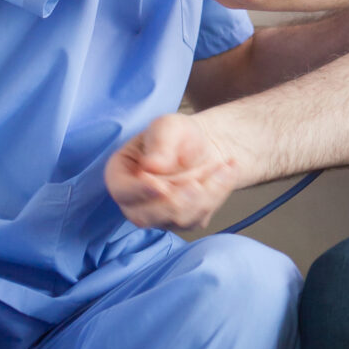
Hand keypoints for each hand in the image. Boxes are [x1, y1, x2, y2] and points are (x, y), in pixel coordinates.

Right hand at [105, 112, 246, 231]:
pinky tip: (226, 172)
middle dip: (176, 202)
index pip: (121, 190)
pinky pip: (200, 217)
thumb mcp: (169, 126)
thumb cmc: (179, 135)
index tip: (161, 186)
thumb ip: (160, 142)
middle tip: (197, 183)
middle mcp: (136, 202)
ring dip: (205, 194)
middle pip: (147, 216)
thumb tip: (152, 166)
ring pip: (179, 219)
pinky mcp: (184, 222)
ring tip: (223, 167)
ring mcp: (160, 216)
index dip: (139, 191)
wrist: (205, 146)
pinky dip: (217, 194)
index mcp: (121, 175)